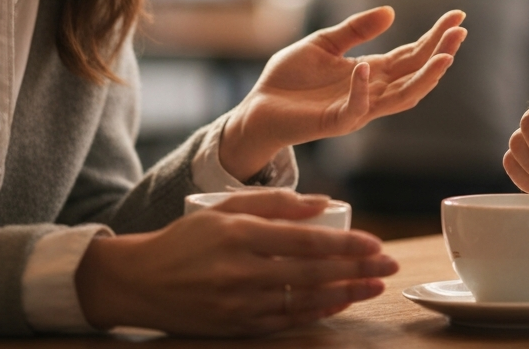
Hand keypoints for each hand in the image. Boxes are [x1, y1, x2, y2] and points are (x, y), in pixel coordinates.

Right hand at [75, 188, 397, 335]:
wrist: (140, 282)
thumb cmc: (188, 236)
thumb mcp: (226, 207)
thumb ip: (275, 202)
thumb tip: (324, 204)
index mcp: (240, 233)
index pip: (306, 240)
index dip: (345, 243)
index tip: (376, 242)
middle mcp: (241, 270)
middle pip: (312, 272)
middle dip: (356, 269)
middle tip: (389, 264)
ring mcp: (239, 303)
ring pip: (304, 300)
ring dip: (346, 294)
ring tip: (375, 286)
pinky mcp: (236, 327)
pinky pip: (286, 320)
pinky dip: (317, 312)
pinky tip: (341, 303)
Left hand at [220, 7, 466, 180]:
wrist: (256, 107)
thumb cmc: (290, 78)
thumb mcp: (324, 42)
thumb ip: (356, 29)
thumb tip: (391, 11)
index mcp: (371, 72)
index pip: (412, 55)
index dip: (434, 37)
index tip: (457, 17)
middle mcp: (372, 92)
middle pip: (416, 74)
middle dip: (440, 54)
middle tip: (460, 32)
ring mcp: (356, 109)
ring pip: (401, 98)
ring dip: (424, 78)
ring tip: (443, 56)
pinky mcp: (334, 122)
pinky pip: (356, 109)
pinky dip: (363, 89)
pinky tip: (368, 67)